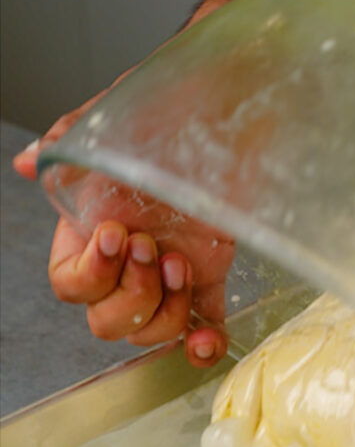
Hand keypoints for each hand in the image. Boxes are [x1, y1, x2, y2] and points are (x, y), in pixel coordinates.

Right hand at [12, 0, 234, 368]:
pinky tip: (206, 339)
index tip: (116, 236)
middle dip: (131, 296)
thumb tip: (30, 162)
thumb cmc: (170, 104)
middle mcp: (125, 260)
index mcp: (90, 227)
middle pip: (106, 320)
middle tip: (153, 248)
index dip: (90, 275)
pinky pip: (200, 328)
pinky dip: (203, 344)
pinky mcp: (208, 278)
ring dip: (166, 312)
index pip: (70, 284)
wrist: (231, 102)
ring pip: (150, 332)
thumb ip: (69, 144)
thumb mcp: (112, 119)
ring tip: (183, 264)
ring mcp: (167, 274)